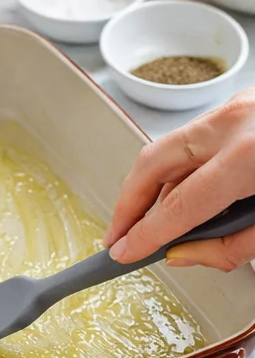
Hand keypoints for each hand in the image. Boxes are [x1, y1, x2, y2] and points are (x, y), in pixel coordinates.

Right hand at [104, 90, 254, 271]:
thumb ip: (230, 245)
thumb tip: (181, 252)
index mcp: (249, 156)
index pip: (177, 206)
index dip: (144, 235)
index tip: (124, 253)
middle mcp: (236, 123)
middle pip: (153, 163)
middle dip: (127, 204)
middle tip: (117, 236)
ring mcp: (238, 107)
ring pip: (170, 148)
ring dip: (154, 189)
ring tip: (151, 224)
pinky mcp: (242, 104)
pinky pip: (195, 139)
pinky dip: (181, 171)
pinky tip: (184, 198)